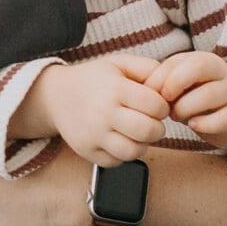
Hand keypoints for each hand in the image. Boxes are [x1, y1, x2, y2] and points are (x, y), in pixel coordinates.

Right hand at [29, 58, 168, 166]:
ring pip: (134, 151)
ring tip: (136, 132)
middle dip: (156, 128)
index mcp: (114, 88)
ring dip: (141, 143)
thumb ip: (148, 68)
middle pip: (148, 131)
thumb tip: (170, 84)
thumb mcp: (119, 63)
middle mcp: (102, 113)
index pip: (156, 106)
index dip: (162, 106)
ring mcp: (93, 135)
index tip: (155, 105)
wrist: (56, 96)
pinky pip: (117, 162)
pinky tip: (119, 139)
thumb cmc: (94, 79)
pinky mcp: (86, 151)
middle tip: (150, 121)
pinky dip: (123, 154)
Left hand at [148, 51, 226, 149]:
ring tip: (176, 116)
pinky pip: (224, 118)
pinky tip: (194, 125)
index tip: (149, 94)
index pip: (178, 61)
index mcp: (204, 61)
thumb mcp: (180, 88)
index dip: (160, 78)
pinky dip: (205, 123)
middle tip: (165, 102)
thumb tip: (144, 89)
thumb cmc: (196, 101)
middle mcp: (221, 72)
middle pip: (199, 66)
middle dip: (175, 83)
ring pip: (210, 94)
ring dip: (186, 107)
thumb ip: (163, 83)